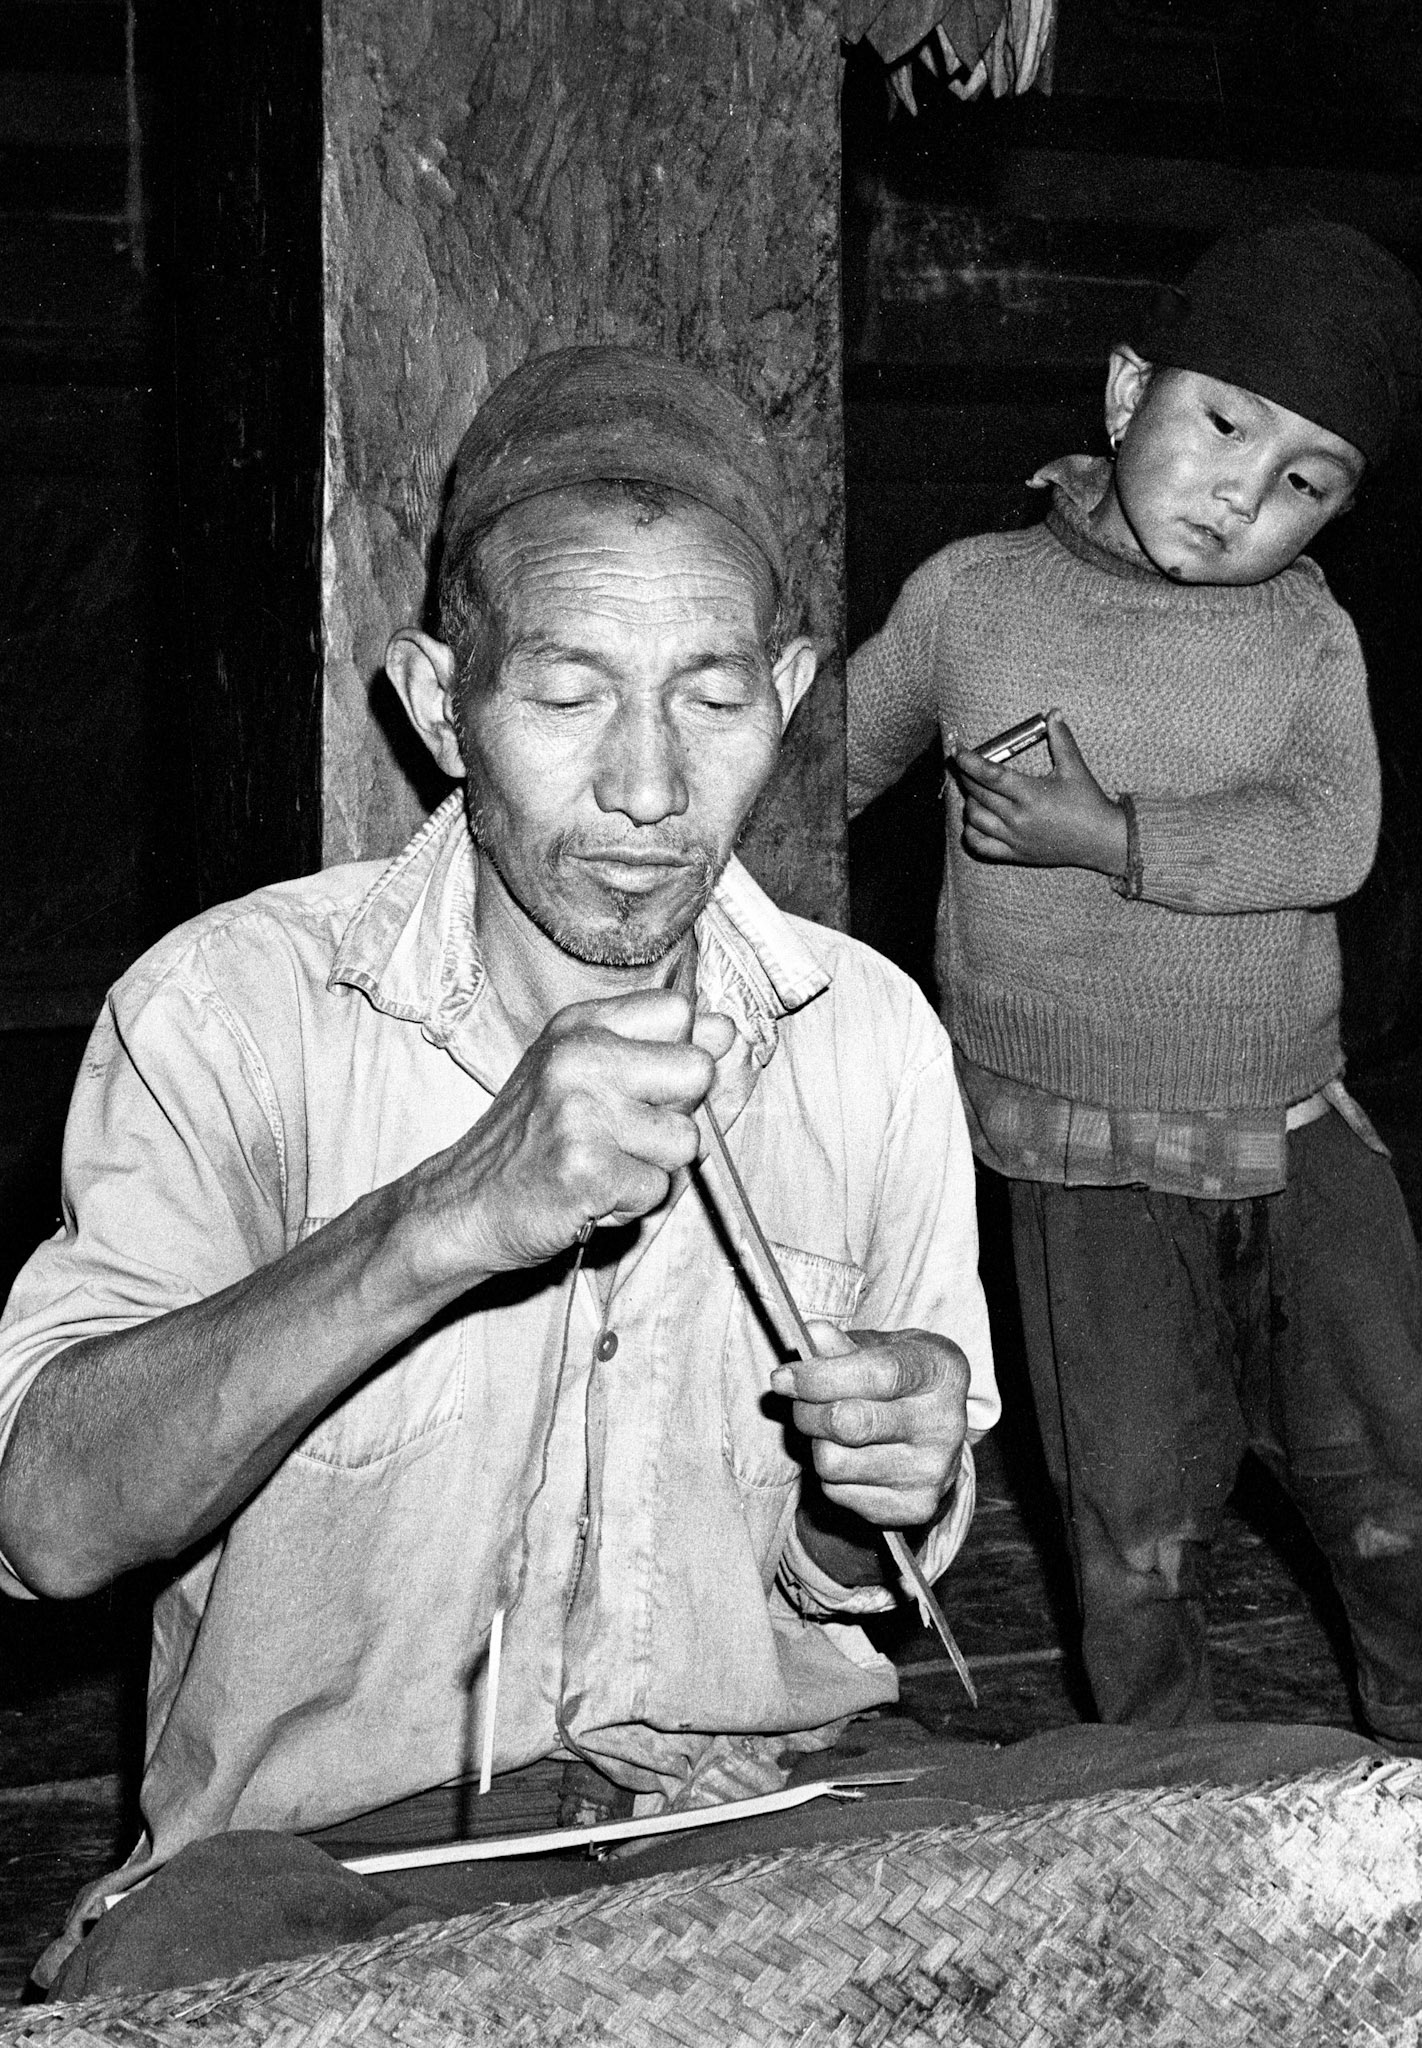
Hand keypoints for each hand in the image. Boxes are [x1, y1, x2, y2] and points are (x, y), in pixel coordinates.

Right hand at [413, 989, 734, 1283]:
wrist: (464, 1203)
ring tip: (603, 1166)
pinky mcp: (584, 1170)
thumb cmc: (532, 1140)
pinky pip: (657, 1189)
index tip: (641, 1086)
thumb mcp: (583, 1073)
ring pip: (686, 1141)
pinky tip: (590, 1193)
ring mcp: (580, 1113)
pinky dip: (630, 1203)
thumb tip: (727, 1031)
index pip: (679, 1012)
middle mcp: (578, 1057)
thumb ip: (656, 1049)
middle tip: (626, 1134)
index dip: (677, 1056)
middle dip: (678, 1113)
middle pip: (697, 1071)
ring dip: (654, 1167)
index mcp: (581, 1025)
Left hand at [772, 1323, 968, 1529]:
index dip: (821, 1376)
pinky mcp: (914, 1508)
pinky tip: (852, 1457)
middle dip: (807, 1411)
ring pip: (833, 1463)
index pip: (877, 1375)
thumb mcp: (879, 1347)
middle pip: (848, 1423)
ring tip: (833, 1431)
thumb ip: (843, 1344)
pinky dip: (832, 1475)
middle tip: (800, 1402)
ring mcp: (932, 1471)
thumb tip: (813, 1334)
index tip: (782, 1378)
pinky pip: (838, 1493)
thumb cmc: (899, 1377)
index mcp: (942, 1371)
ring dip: (818, 1444)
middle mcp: (945, 1424)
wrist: (936, 1429)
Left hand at [954, 709, 1127, 874]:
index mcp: (1031, 794)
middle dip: (966, 777)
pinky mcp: (1014, 854)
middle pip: (977, 794)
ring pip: (974, 819)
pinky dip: (970, 832)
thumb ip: (1062, 740)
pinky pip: (980, 845)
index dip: (970, 762)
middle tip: (964, 766)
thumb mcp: (1075, 769)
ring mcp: (1014, 838)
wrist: (1102, 840)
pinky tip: (976, 820)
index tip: (957, 752)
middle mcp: (1019, 817)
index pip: (990, 775)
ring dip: (969, 802)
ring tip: (975, 791)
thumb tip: (1054, 713)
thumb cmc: (1088, 803)